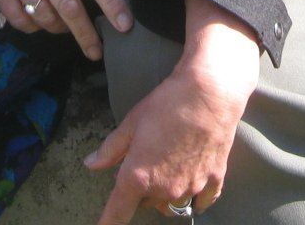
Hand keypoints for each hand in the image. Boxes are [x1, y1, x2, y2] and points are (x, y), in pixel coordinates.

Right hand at [0, 0, 131, 60]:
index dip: (112, 3)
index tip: (125, 24)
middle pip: (70, 6)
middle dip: (86, 34)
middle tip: (97, 51)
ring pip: (46, 17)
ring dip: (58, 28)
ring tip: (64, 28)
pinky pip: (20, 21)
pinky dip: (33, 28)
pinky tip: (38, 22)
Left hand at [86, 0, 257, 222]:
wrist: (210, 93)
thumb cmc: (167, 103)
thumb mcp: (132, 122)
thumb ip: (111, 149)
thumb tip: (91, 164)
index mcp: (138, 177)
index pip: (117, 213)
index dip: (108, 222)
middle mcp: (164, 189)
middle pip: (146, 203)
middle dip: (141, 190)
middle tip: (145, 161)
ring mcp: (191, 187)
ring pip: (172, 203)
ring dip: (166, 193)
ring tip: (168, 167)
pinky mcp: (213, 180)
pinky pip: (202, 201)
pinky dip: (196, 197)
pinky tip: (193, 184)